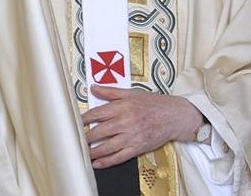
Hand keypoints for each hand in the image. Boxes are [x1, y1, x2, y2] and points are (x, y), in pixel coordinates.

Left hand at [81, 85, 203, 168]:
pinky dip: (107, 162)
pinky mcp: (137, 148)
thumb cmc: (155, 104)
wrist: (175, 116)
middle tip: (76, 138)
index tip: (76, 122)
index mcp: (124, 107)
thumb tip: (94, 87)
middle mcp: (126, 122)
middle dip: (85, 136)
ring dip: (92, 151)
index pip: (98, 113)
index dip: (84, 119)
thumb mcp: (132, 93)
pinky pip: (119, 157)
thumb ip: (111, 91)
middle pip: (99, 131)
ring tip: (83, 152)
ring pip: (107, 147)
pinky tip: (97, 163)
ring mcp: (132, 137)